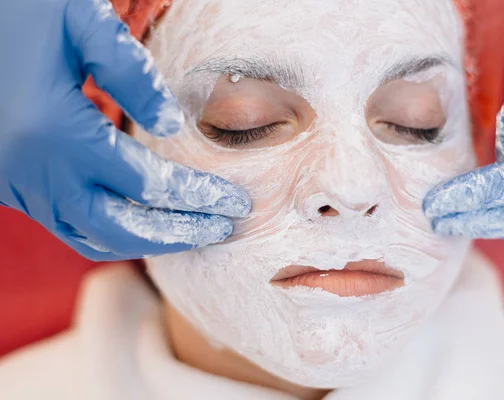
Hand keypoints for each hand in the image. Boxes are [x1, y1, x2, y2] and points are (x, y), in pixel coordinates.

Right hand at [0, 0, 249, 259]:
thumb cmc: (18, 10)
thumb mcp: (80, 20)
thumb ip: (130, 72)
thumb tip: (172, 127)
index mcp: (56, 131)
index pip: (148, 183)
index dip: (198, 197)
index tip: (235, 202)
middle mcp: (34, 171)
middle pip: (123, 229)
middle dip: (180, 234)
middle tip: (223, 229)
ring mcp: (15, 184)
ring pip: (90, 238)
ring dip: (146, 243)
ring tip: (190, 234)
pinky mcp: (6, 185)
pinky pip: (65, 226)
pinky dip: (109, 234)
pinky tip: (139, 223)